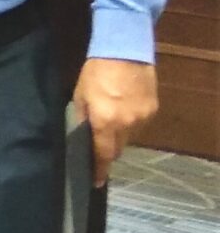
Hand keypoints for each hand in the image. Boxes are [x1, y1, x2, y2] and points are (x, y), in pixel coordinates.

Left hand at [74, 56, 157, 185]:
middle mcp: (126, 124)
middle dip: (108, 149)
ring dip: (120, 135)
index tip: (96, 181)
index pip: (103, 154)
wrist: (125, 52)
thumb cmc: (96, 73)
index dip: (99, 169)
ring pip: (130, 138)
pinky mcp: (153, 109)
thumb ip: (82, 119)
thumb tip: (82, 137)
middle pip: (118, 148)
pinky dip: (131, 123)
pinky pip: (140, 125)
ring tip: (111, 120)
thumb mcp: (80, 96)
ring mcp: (143, 117)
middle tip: (99, 144)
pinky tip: (124, 111)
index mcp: (105, 122)